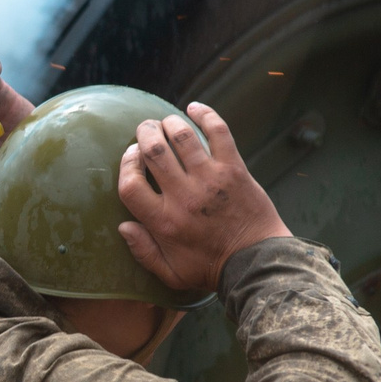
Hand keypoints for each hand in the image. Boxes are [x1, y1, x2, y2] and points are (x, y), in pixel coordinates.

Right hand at [115, 103, 291, 293]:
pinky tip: (194, 107)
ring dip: (169, 123)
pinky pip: (218, 132)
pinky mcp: (234, 169)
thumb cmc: (211, 269)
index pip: (130, 184)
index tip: (131, 156)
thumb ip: (143, 252)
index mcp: (164, 222)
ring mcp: (210, 180)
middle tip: (146, 131)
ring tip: (166, 122)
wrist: (257, 261)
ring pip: (182, 137)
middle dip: (144, 134)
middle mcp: (184, 197)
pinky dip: (205, 114)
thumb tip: (123, 225)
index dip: (126, 165)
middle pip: (153, 152)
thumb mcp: (171, 273)